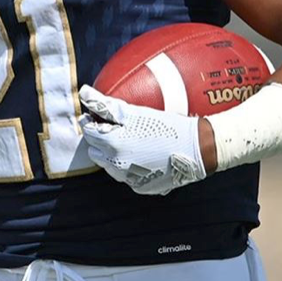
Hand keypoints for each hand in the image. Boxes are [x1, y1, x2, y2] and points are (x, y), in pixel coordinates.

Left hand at [78, 84, 206, 195]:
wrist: (197, 149)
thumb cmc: (165, 126)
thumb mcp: (134, 112)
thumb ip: (105, 104)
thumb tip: (83, 93)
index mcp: (113, 145)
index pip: (89, 133)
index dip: (92, 122)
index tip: (98, 116)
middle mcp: (117, 166)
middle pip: (96, 151)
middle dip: (100, 139)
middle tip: (114, 128)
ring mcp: (129, 179)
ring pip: (109, 166)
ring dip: (112, 154)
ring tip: (129, 140)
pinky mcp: (141, 187)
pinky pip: (126, 175)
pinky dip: (128, 166)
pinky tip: (141, 154)